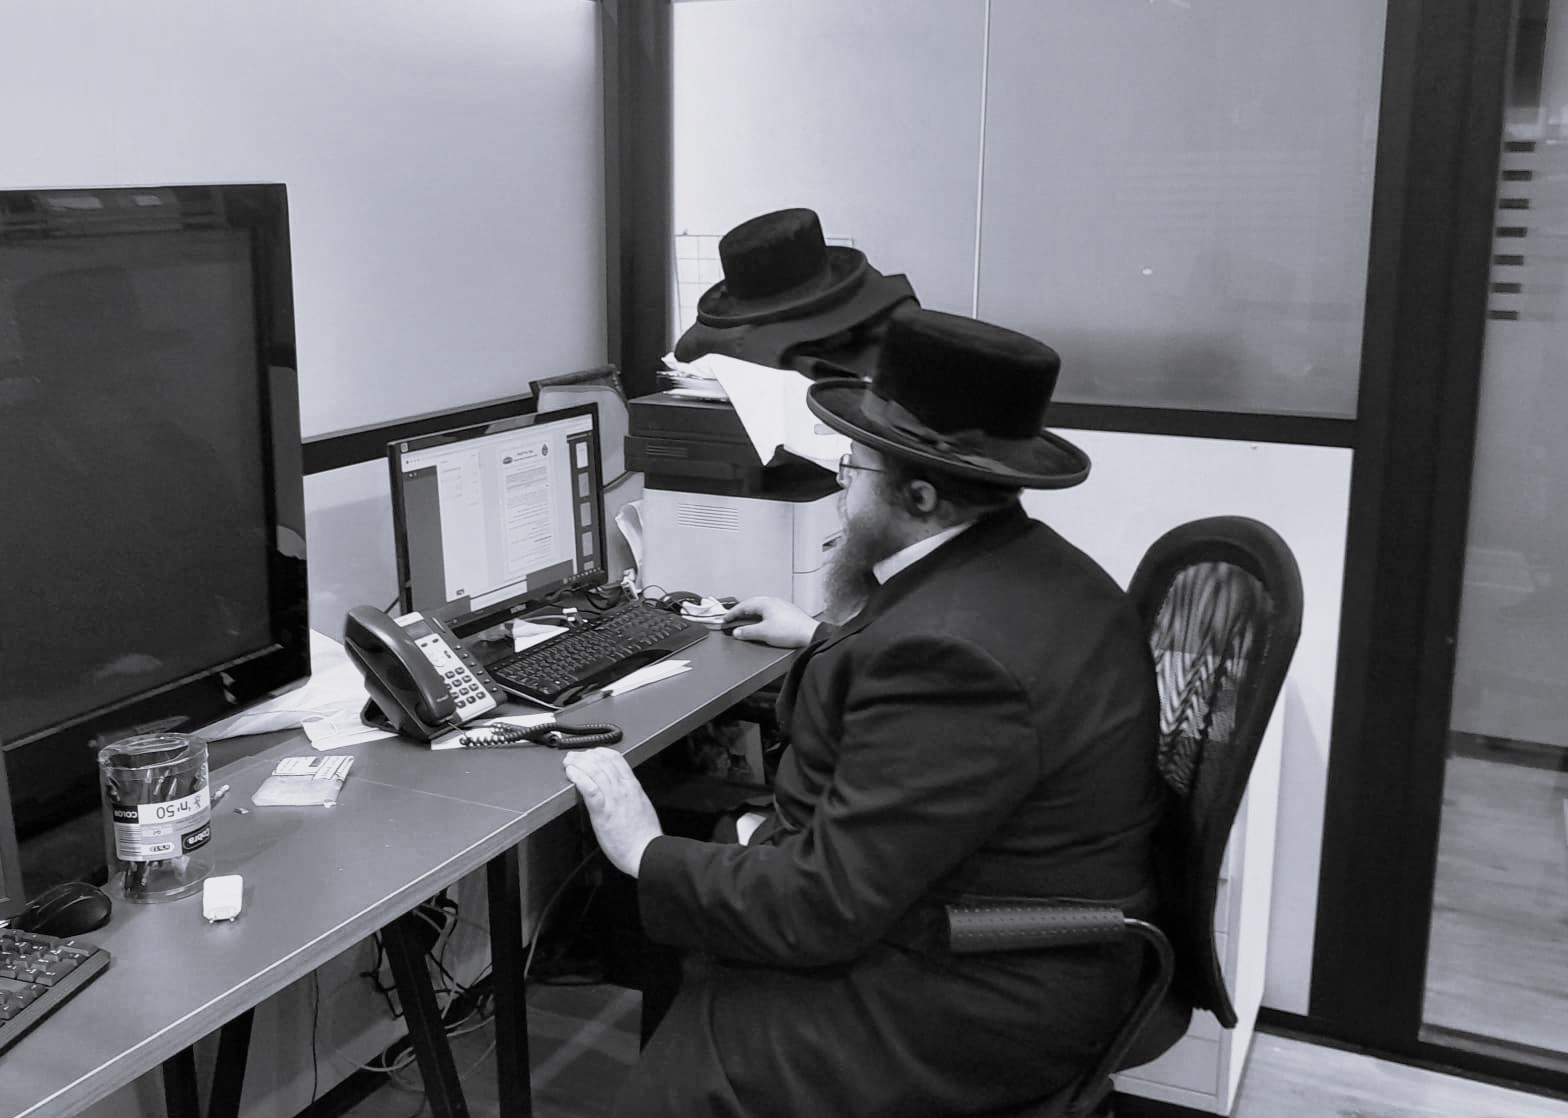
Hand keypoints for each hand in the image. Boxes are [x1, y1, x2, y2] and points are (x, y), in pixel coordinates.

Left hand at [561, 748, 662, 876]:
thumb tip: (620, 789)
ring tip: (569, 762)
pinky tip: (572, 774)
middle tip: (574, 756)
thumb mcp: (641, 805)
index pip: (616, 759)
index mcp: (633, 787)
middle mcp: (623, 789)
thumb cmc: (644, 836)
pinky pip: (590, 789)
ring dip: (578, 763)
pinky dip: (579, 778)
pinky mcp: (603, 813)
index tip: (590, 753)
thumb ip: (630, 794)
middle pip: (603, 762)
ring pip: (595, 771)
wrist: (646, 853)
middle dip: (584, 755)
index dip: (600, 752)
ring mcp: (613, 800)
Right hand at [721, 596, 817, 647]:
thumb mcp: (764, 633)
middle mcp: (773, 601)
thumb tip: (737, 632)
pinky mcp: (788, 612)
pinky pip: (769, 611)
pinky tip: (762, 622)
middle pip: (752, 604)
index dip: (732, 613)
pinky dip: (761, 616)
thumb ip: (748, 632)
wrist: (810, 634)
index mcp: (765, 603)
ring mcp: (782, 605)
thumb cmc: (789, 631)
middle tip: (733, 618)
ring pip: (761, 606)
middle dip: (741, 611)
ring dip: (751, 613)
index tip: (725, 619)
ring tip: (745, 620)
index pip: (744, 606)